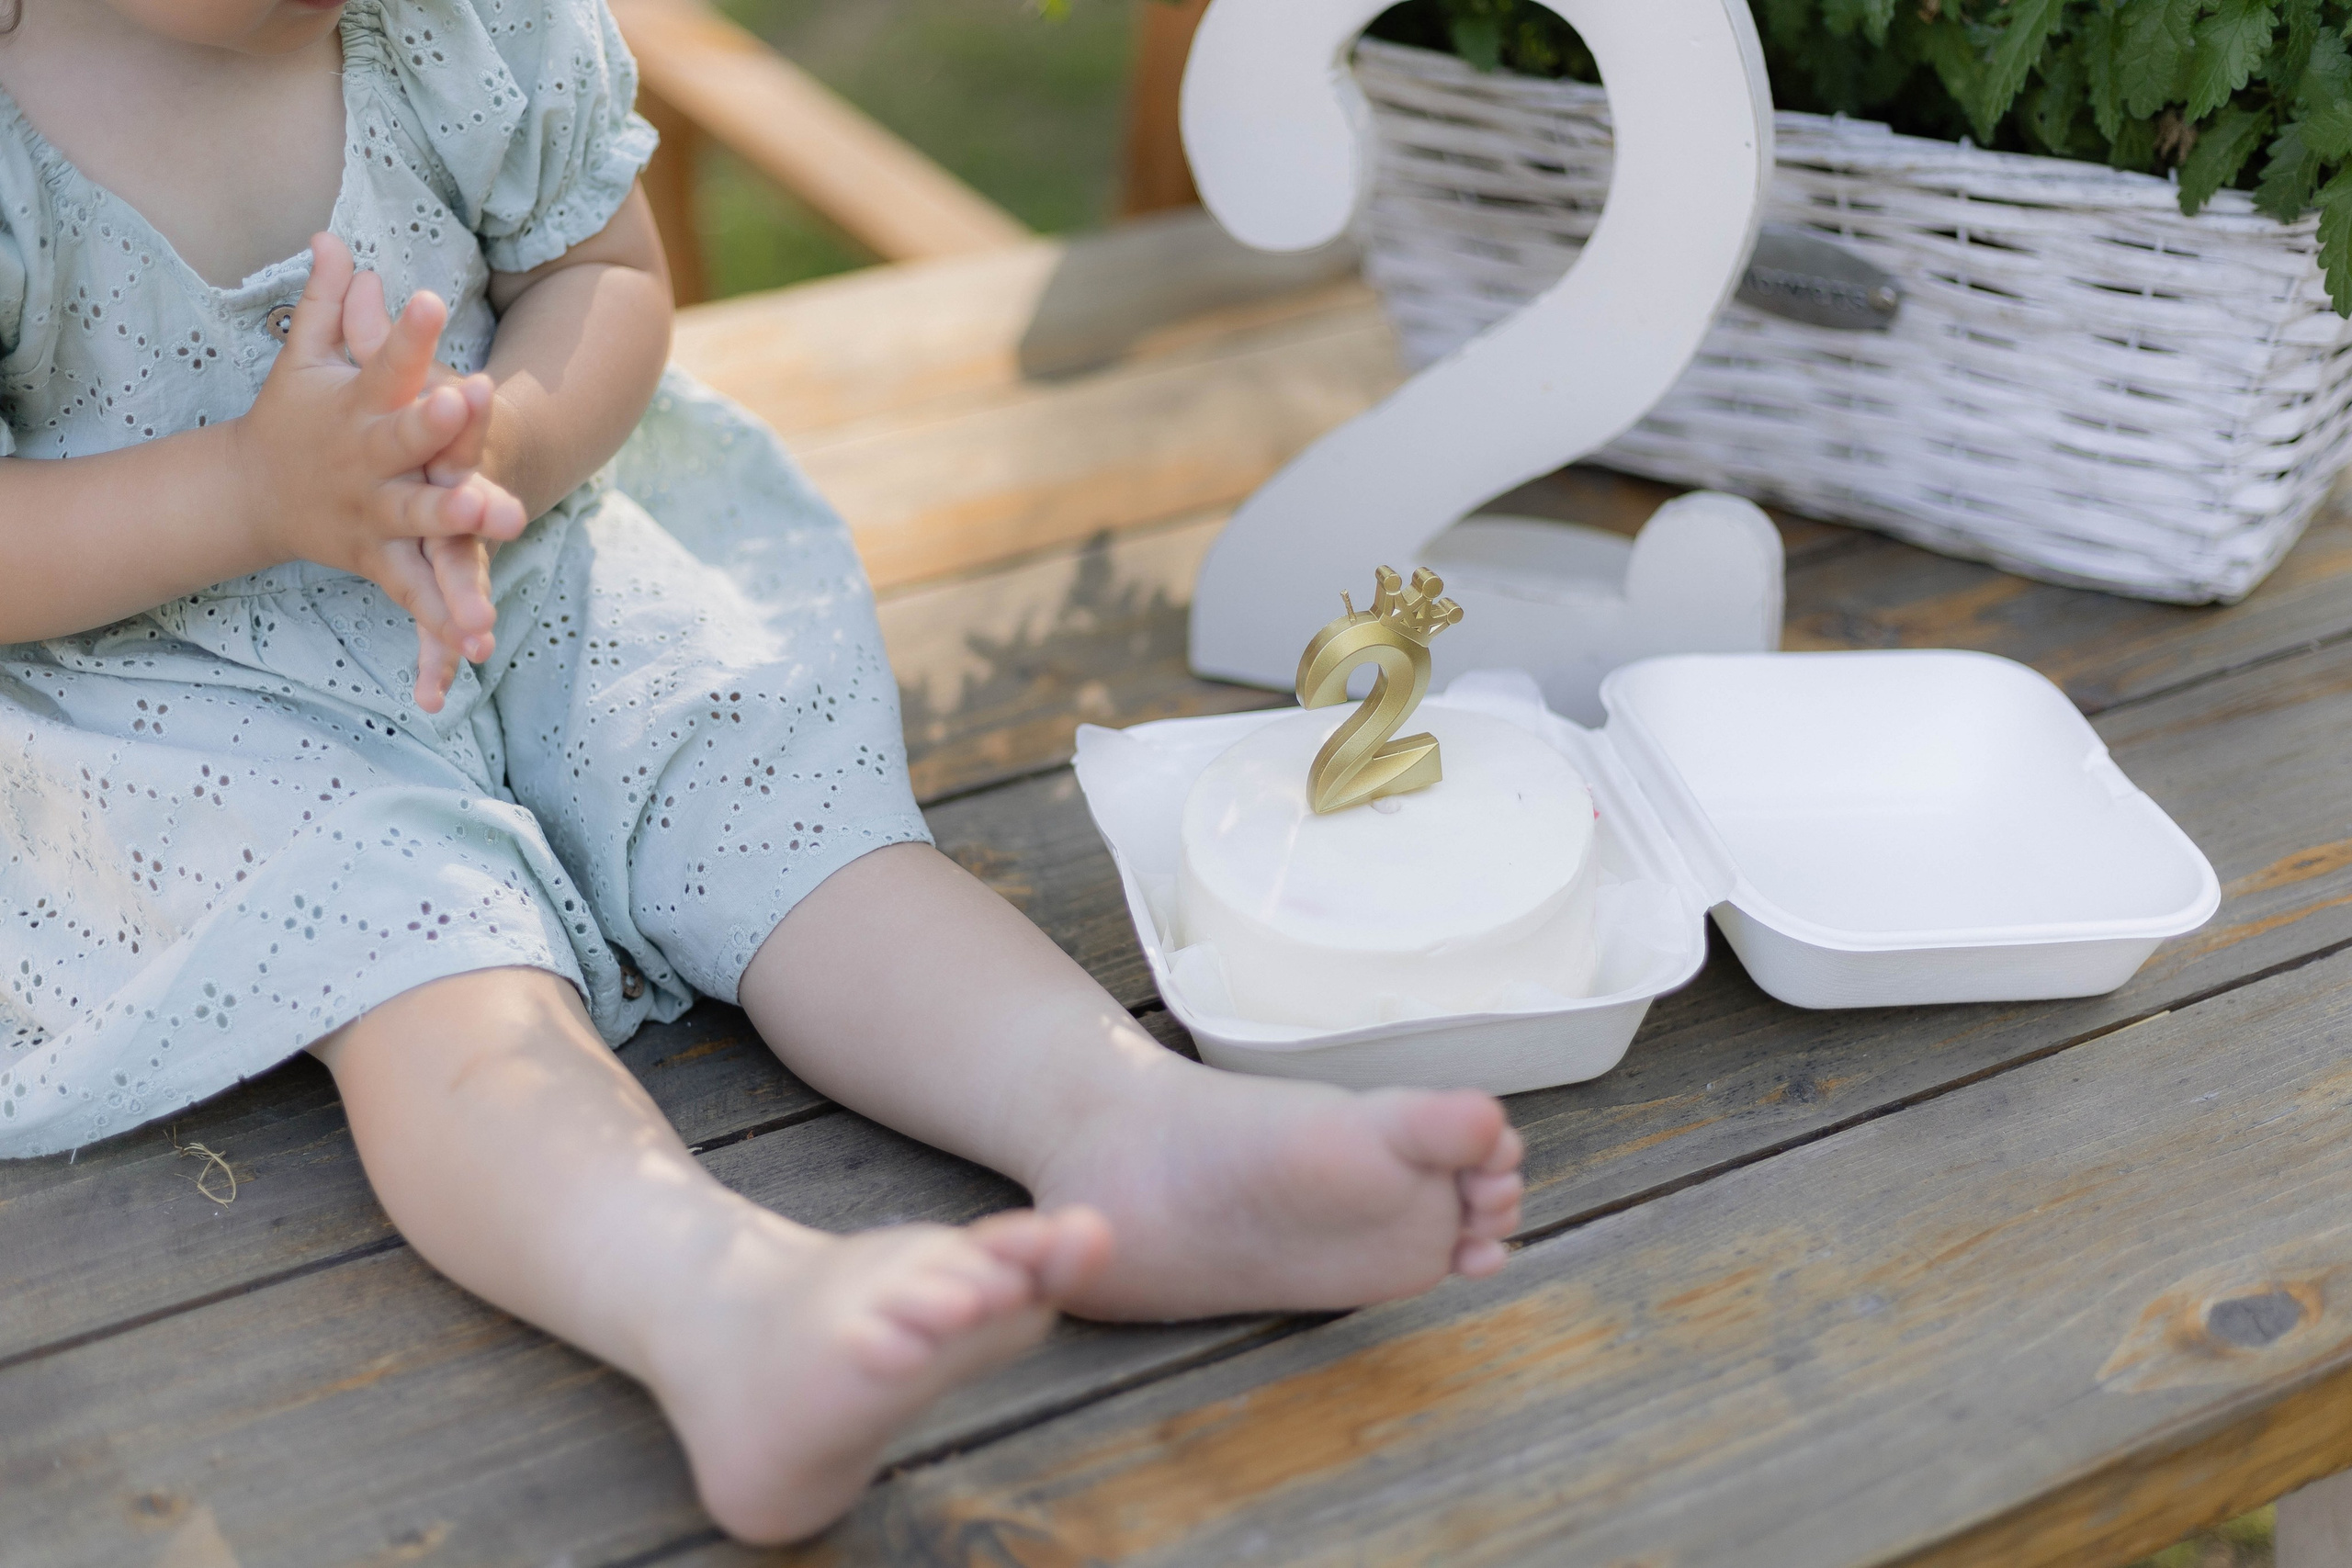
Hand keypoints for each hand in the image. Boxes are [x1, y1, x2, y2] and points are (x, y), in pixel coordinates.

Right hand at [235, 234, 528, 711]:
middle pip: (401, 439)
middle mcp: (362, 460)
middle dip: (434, 422)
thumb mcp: (306, 359)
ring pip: (416, 516)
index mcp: (353, 406)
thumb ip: (329, 304)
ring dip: (452, 514)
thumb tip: (333, 237)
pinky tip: (480, 639)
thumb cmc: (296, 416)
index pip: (383, 362)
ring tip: (499, 508)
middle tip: (470, 397)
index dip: (405, 331)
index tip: (430, 297)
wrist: (253, 495)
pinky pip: (415, 592)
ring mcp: (371, 513)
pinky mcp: (378, 560)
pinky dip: (444, 618)